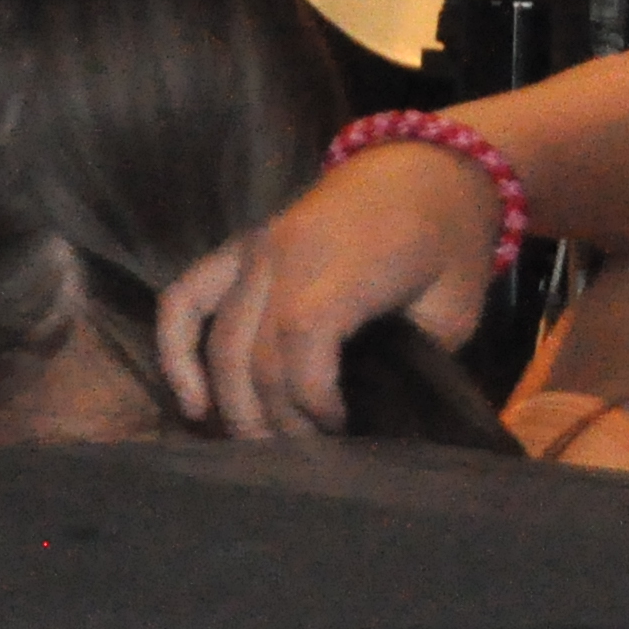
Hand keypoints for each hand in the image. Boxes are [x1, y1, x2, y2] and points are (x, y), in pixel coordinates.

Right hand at [158, 139, 497, 438]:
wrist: (428, 168)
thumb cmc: (449, 243)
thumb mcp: (453, 307)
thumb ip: (414, 357)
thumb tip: (376, 417)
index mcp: (347, 260)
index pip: (302, 334)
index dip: (311, 397)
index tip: (341, 428)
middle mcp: (287, 250)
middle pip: (256, 350)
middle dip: (277, 419)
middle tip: (309, 460)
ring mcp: (256, 246)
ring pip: (220, 339)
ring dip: (234, 404)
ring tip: (264, 449)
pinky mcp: (240, 247)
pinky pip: (186, 298)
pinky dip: (176, 352)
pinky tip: (193, 404)